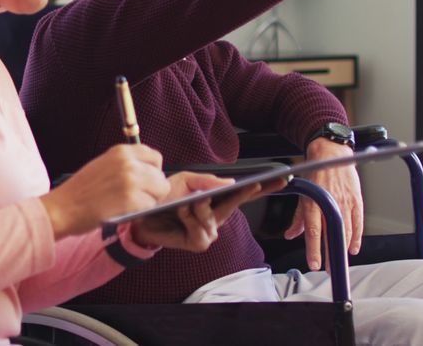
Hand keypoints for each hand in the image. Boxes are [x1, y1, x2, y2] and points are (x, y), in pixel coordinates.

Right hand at [39, 144, 168, 238]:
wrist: (63, 208)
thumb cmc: (81, 191)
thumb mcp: (104, 165)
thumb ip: (127, 165)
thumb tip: (152, 174)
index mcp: (121, 151)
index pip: (155, 157)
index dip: (153, 172)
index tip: (144, 182)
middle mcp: (128, 162)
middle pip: (161, 176)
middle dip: (153, 190)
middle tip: (135, 198)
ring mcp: (131, 180)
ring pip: (159, 192)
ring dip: (148, 202)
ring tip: (128, 205)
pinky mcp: (131, 199)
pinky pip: (150, 207)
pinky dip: (140, 213)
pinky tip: (123, 212)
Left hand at [130, 172, 263, 251]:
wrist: (142, 216)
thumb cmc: (164, 199)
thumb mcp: (184, 181)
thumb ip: (206, 181)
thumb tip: (231, 182)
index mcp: (216, 201)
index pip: (242, 194)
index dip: (262, 188)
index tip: (281, 179)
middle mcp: (216, 217)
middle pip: (238, 206)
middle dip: (245, 194)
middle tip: (253, 185)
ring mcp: (209, 232)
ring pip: (214, 219)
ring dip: (200, 208)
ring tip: (188, 200)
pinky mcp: (198, 243)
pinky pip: (201, 231)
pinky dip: (191, 219)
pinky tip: (182, 211)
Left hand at [284, 138, 361, 270]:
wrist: (332, 154)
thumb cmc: (315, 174)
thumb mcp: (302, 194)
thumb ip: (298, 218)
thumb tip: (290, 235)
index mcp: (314, 202)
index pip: (313, 231)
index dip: (314, 249)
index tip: (314, 264)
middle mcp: (330, 203)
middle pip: (332, 235)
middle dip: (331, 254)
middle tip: (329, 270)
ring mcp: (345, 202)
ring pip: (346, 231)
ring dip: (343, 249)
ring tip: (339, 262)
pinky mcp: (356, 200)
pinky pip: (358, 223)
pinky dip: (357, 237)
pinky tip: (353, 248)